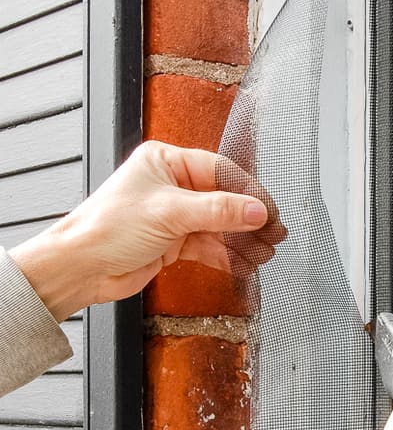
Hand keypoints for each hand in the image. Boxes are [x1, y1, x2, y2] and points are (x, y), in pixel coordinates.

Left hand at [9, 141, 286, 320]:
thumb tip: (256, 210)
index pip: (219, 171)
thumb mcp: (170, 213)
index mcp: (166, 162)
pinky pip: (209, 246)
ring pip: (219, 225)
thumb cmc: (107, 228)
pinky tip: (245, 263)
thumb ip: (218, 211)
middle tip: (274, 233)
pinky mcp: (173, 242)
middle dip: (249, 218)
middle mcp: (171, 185)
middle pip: (223, 199)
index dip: (247, 191)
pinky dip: (227, 255)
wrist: (81, 268)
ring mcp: (174, 215)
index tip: (268, 211)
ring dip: (242, 240)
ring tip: (265, 252)